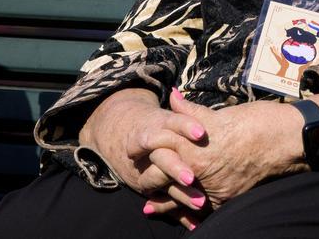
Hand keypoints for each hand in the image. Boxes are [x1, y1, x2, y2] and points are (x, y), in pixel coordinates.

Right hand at [79, 88, 207, 210]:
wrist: (117, 133)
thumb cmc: (153, 124)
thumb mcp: (165, 115)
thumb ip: (180, 109)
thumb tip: (178, 94)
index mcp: (155, 127)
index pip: (171, 125)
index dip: (185, 127)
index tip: (201, 132)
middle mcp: (148, 151)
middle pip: (161, 158)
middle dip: (176, 169)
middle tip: (193, 177)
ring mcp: (145, 171)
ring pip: (160, 183)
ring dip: (179, 194)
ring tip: (201, 203)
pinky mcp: (148, 187)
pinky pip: (163, 202)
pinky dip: (178, 214)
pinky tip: (194, 224)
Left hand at [145, 91, 305, 212]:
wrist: (285, 139)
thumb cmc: (255, 122)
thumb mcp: (219, 114)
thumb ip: (190, 109)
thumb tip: (173, 96)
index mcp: (194, 146)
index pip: (159, 152)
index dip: (144, 151)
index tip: (133, 152)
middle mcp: (199, 171)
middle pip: (162, 180)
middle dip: (151, 182)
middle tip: (142, 189)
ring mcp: (214, 188)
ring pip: (180, 200)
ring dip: (167, 204)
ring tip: (153, 209)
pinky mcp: (228, 199)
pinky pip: (203, 211)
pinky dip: (192, 214)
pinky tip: (186, 220)